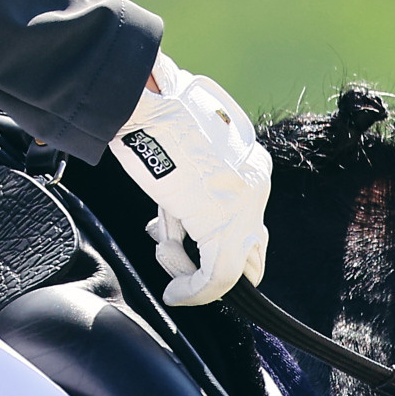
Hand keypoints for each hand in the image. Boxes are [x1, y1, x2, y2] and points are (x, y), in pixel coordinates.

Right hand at [109, 54, 271, 305]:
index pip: (248, 222)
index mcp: (250, 163)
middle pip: (250, 248)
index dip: (213, 244)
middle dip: (211, 262)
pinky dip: (195, 291)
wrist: (139, 101)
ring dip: (186, 265)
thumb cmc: (150, 118)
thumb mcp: (183, 155)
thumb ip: (194, 191)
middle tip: (172, 253)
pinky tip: (175, 294)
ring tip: (159, 244)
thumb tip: (181, 223)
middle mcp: (256, 184)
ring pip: (227, 264)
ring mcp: (244, 204)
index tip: (179, 245)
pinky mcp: (222, 221)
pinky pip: (218, 275)